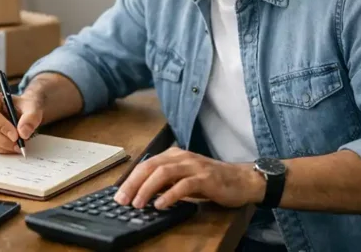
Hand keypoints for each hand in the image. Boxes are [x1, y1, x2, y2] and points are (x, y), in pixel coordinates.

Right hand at [0, 90, 43, 153]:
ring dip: (1, 147)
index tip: (16, 136)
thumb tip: (23, 133)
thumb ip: (31, 117)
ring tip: (15, 146)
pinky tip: (8, 147)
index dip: (2, 126)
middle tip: (18, 144)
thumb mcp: (32, 108)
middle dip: (3, 140)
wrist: (19, 112)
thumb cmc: (22, 107)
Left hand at [113, 147, 265, 209]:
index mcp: (173, 155)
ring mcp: (194, 166)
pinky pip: (184, 185)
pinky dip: (170, 195)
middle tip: (122, 200)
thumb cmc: (210, 181)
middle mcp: (181, 157)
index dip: (130, 180)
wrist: (242, 180)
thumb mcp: (183, 179)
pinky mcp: (206, 178)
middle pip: (150, 167)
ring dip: (148, 189)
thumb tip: (141, 193)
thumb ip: (165, 182)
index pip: (145, 165)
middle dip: (133, 184)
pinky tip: (160, 205)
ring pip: (164, 173)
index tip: (118, 195)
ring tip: (138, 203)